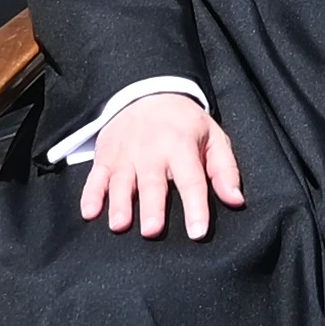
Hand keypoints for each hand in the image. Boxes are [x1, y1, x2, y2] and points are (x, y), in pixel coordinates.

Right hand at [75, 86, 241, 236]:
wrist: (148, 92)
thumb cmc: (184, 124)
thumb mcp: (213, 137)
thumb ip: (224, 170)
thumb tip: (235, 201)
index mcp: (182, 147)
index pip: (191, 181)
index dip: (196, 207)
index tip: (198, 233)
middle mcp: (152, 152)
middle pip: (152, 184)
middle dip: (152, 207)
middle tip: (152, 231)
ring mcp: (125, 155)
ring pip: (121, 182)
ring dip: (119, 204)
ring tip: (120, 225)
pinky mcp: (105, 157)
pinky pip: (95, 177)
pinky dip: (90, 194)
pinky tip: (89, 212)